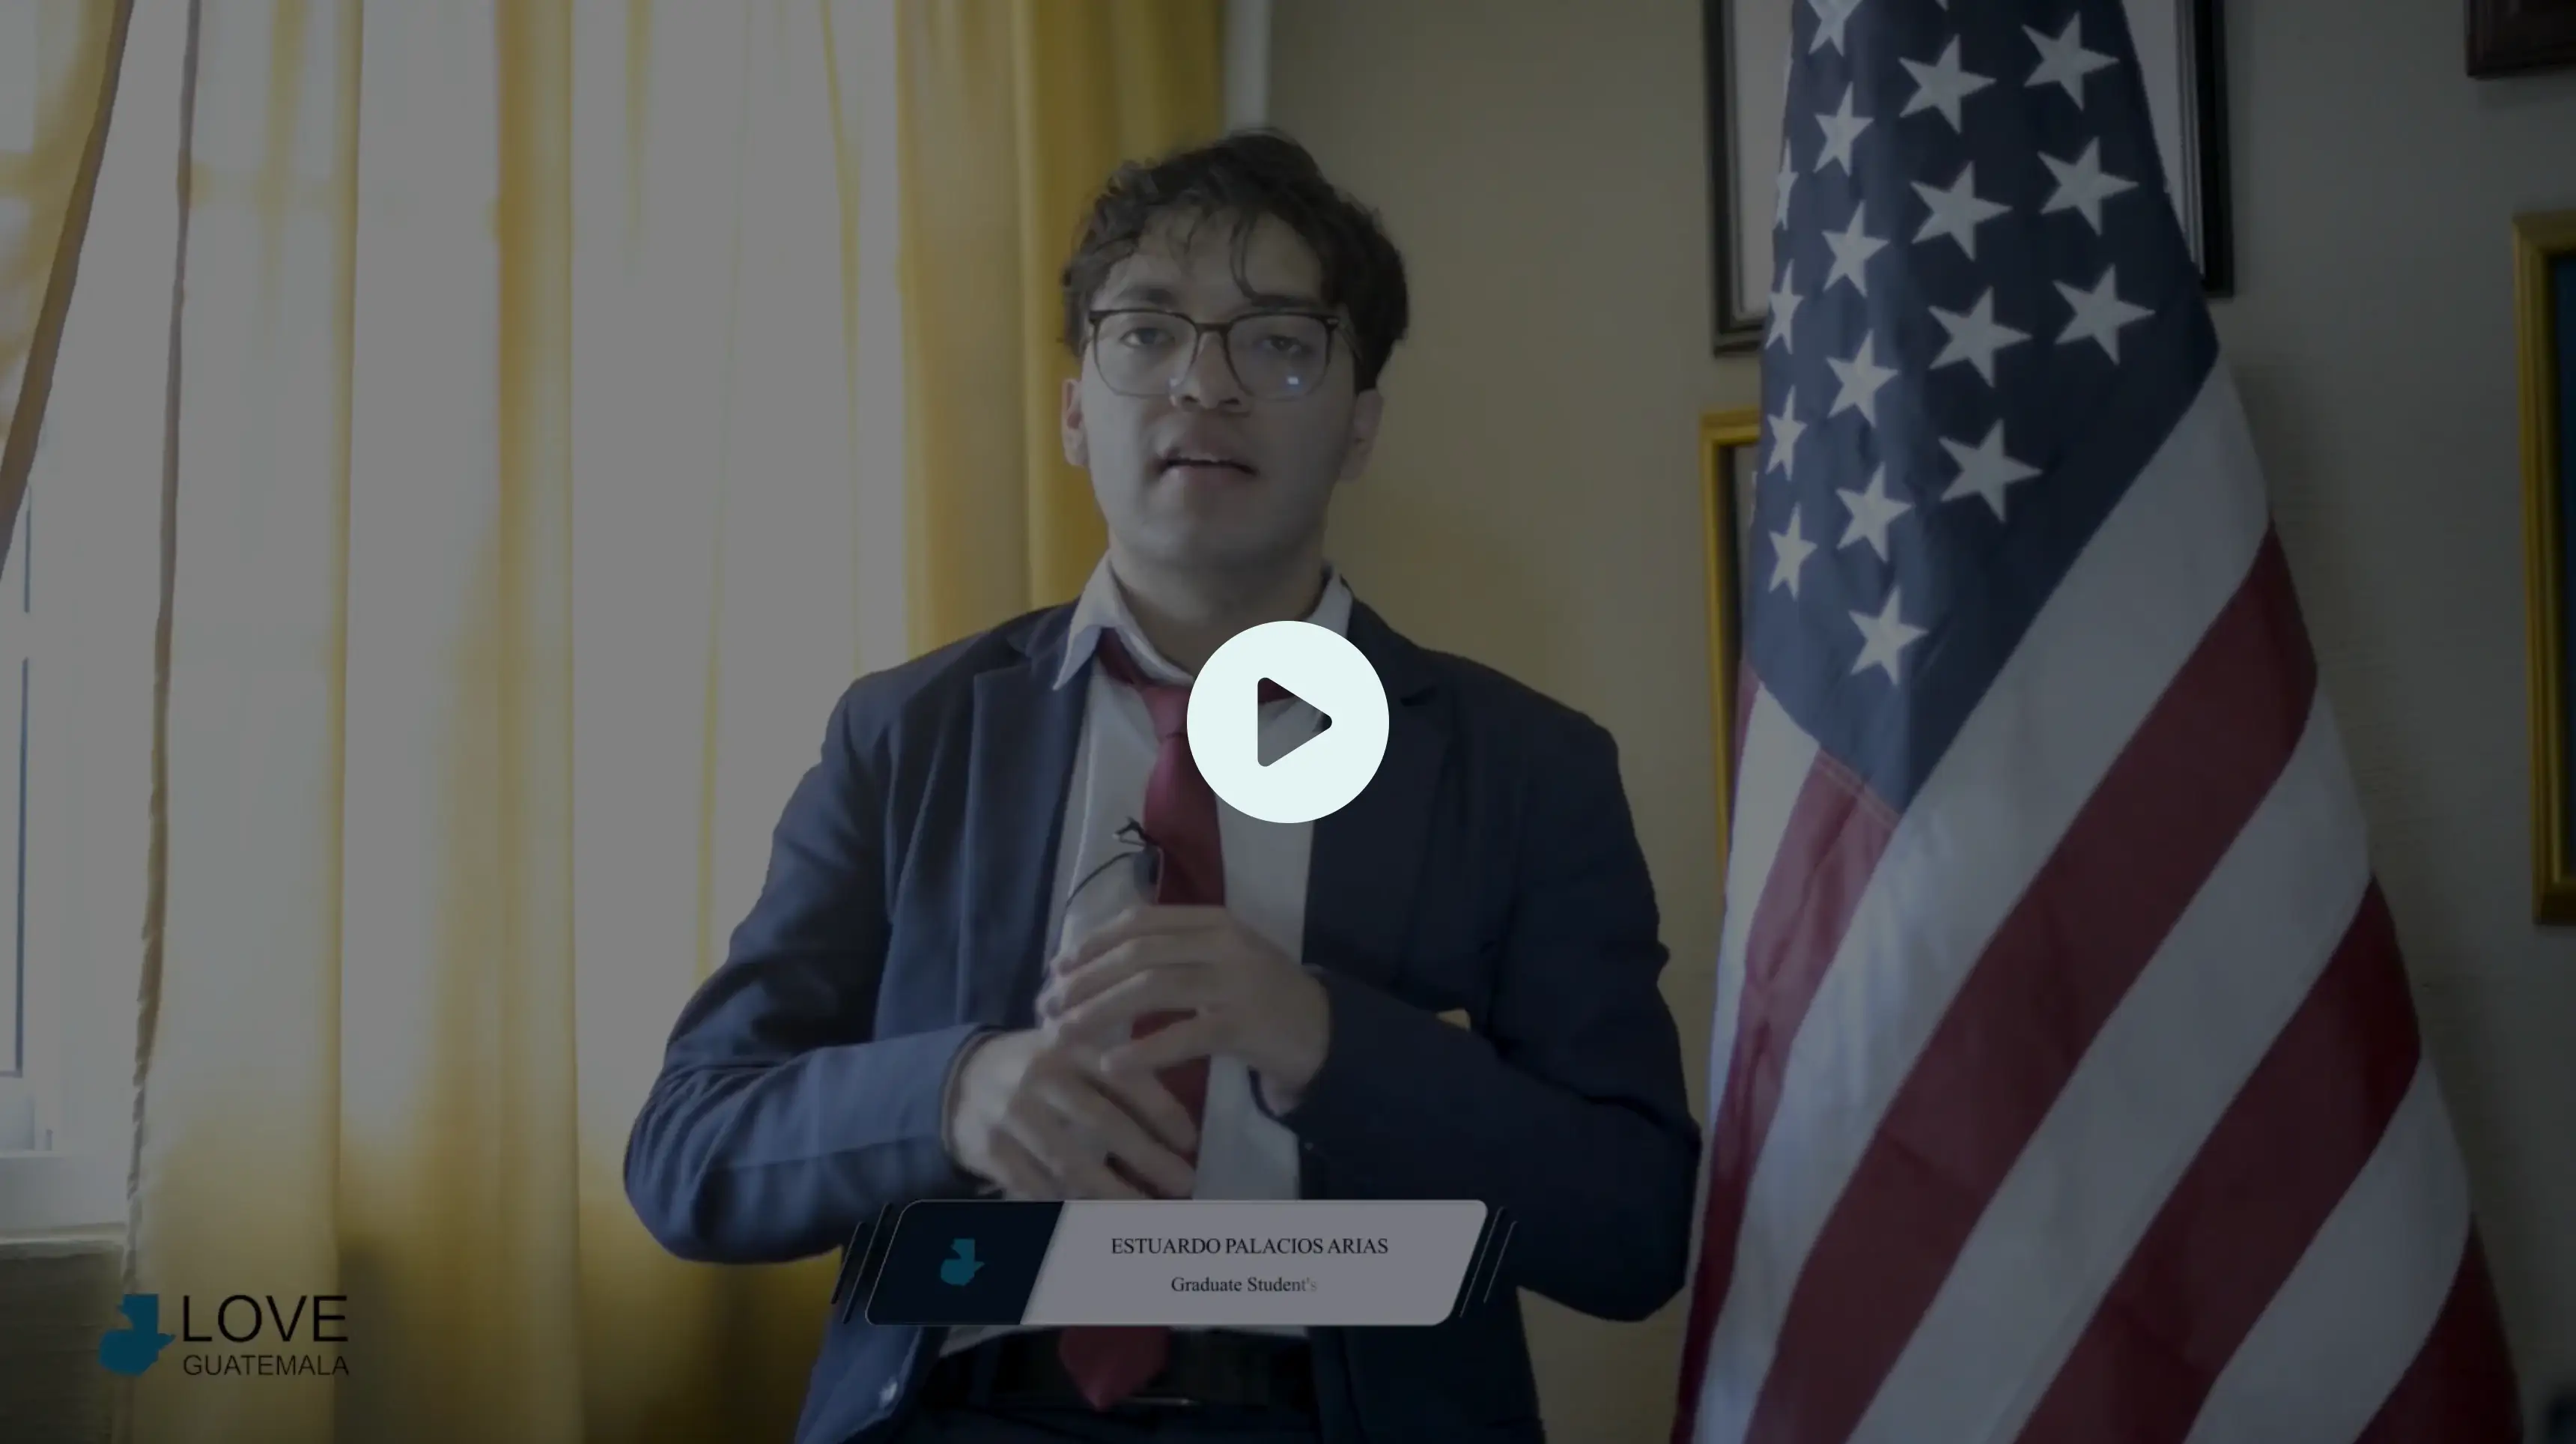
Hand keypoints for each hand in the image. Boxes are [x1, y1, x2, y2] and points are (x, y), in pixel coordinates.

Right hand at [942, 1027, 1198, 1199]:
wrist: (962, 1077)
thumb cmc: (1037, 1065)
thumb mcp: (1072, 1050)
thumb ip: (1117, 1070)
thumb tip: (1178, 1119)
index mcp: (1069, 1046)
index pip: (1123, 1077)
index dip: (1161, 1110)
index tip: (1190, 1141)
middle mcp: (1041, 1076)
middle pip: (1102, 1122)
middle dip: (1147, 1157)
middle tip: (1183, 1183)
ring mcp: (1012, 1113)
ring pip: (1069, 1161)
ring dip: (1111, 1191)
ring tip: (1146, 1211)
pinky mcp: (992, 1148)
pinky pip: (1035, 1184)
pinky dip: (1065, 1202)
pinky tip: (1094, 1218)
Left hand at [1036, 905, 1330, 1111]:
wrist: (1324, 1030)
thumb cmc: (1262, 994)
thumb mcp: (1221, 956)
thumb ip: (1173, 950)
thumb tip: (1099, 958)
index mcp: (1213, 921)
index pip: (1139, 922)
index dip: (1092, 943)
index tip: (1057, 968)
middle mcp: (1222, 943)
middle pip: (1137, 954)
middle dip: (1084, 979)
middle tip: (1048, 1005)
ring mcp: (1234, 983)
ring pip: (1151, 989)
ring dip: (1099, 1011)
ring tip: (1064, 1032)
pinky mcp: (1242, 1026)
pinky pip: (1182, 1036)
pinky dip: (1142, 1051)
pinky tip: (1111, 1065)